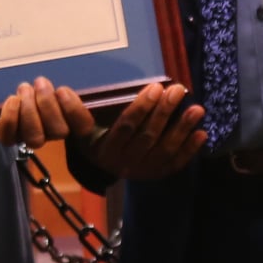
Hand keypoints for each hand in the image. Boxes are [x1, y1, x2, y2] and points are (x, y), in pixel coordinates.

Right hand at [0, 77, 205, 180]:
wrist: (100, 166)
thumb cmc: (93, 138)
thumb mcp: (81, 129)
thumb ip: (76, 112)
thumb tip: (61, 92)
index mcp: (106, 150)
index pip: (126, 128)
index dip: (142, 108)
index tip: (155, 87)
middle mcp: (124, 163)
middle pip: (148, 137)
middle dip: (164, 112)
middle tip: (177, 90)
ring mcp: (142, 171)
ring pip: (165, 149)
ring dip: (182, 129)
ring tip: (197, 109)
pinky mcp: (156, 174)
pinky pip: (175, 164)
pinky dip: (190, 150)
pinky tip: (201, 134)